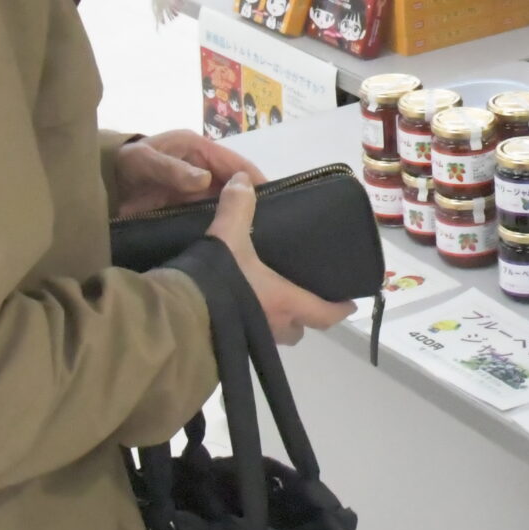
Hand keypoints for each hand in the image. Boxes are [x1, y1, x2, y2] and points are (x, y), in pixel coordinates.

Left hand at [110, 131, 265, 219]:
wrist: (96, 186)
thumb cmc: (122, 166)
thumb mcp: (143, 161)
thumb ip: (172, 170)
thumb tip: (206, 180)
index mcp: (195, 148)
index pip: (233, 161)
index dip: (252, 177)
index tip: (271, 197)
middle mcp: (199, 167)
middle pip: (232, 183)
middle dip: (248, 199)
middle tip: (267, 223)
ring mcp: (193, 188)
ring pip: (222, 201)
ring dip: (235, 214)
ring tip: (254, 234)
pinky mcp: (185, 207)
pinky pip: (208, 215)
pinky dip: (218, 224)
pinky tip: (228, 239)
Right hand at [205, 172, 354, 344]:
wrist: (179, 315)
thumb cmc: (216, 278)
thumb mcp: (228, 236)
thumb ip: (238, 208)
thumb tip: (243, 180)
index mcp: (285, 300)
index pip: (325, 313)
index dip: (339, 309)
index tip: (349, 304)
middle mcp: (274, 325)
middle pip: (299, 329)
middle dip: (302, 318)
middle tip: (299, 301)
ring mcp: (252, 342)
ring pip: (276, 338)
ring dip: (275, 325)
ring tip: (265, 305)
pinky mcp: (230, 349)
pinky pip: (249, 343)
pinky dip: (248, 331)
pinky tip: (235, 314)